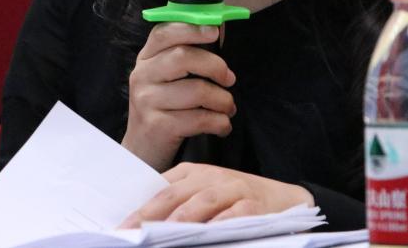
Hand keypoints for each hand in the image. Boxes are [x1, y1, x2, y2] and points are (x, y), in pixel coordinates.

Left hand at [119, 163, 314, 226]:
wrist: (285, 198)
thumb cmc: (237, 199)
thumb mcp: (207, 194)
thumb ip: (181, 204)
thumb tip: (146, 225)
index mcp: (194, 173)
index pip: (161, 190)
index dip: (141, 209)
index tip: (122, 227)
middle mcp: (211, 177)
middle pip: (175, 195)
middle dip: (150, 215)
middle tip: (132, 233)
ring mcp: (234, 188)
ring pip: (202, 201)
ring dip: (180, 219)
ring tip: (160, 235)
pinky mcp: (255, 204)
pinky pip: (234, 214)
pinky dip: (219, 223)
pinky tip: (206, 234)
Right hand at [121, 22, 236, 171]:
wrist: (142, 149)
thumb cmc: (165, 108)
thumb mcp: (167, 78)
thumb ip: (188, 53)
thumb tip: (218, 26)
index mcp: (146, 58)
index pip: (164, 33)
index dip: (191, 29)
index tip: (215, 31)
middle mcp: (142, 75)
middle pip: (183, 57)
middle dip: (216, 66)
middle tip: (230, 79)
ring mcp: (147, 101)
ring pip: (197, 90)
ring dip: (223, 101)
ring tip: (228, 108)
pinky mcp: (157, 126)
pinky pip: (199, 118)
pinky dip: (220, 122)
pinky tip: (222, 125)